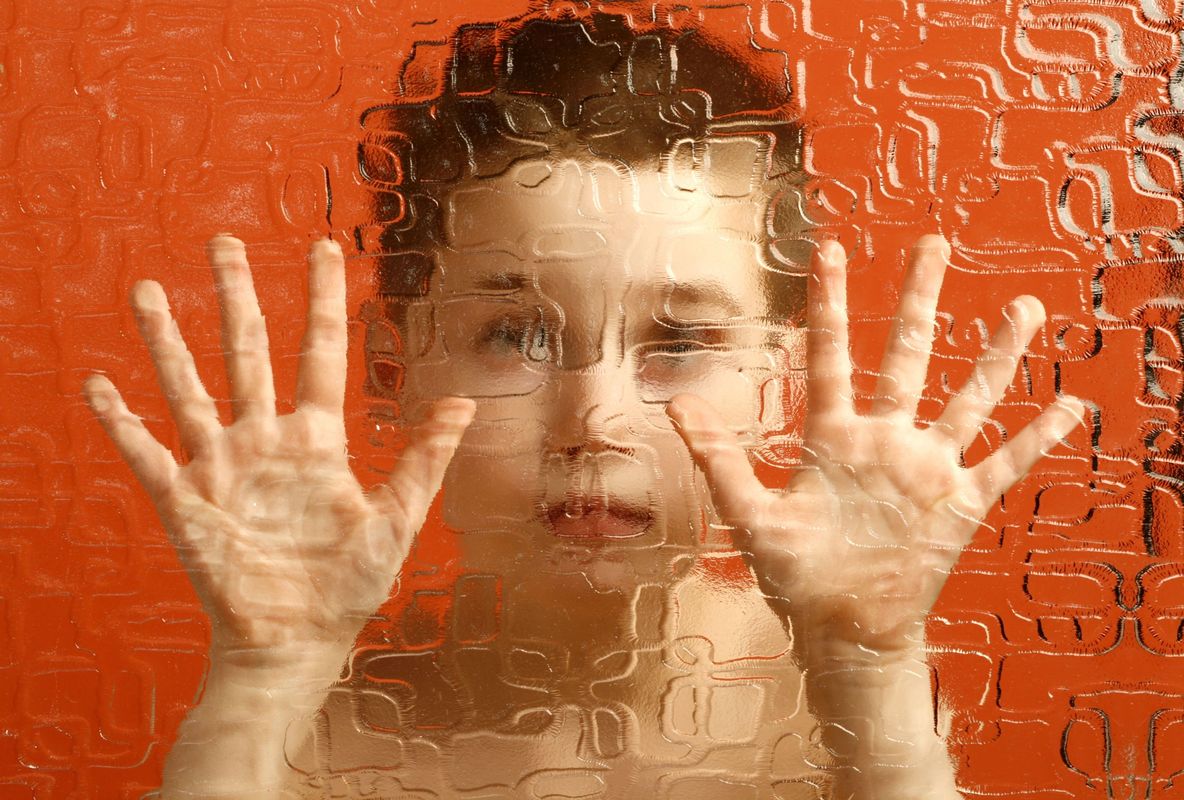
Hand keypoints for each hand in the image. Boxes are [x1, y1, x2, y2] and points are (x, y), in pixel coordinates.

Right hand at [84, 235, 473, 668]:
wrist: (298, 641)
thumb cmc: (349, 585)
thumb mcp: (397, 519)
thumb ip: (425, 460)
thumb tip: (466, 404)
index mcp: (317, 440)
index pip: (319, 351)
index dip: (323, 299)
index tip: (322, 249)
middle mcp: (266, 440)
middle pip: (248, 351)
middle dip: (236, 296)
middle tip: (222, 242)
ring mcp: (222, 467)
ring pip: (189, 388)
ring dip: (166, 341)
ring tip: (145, 290)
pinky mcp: (185, 502)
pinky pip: (146, 454)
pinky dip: (121, 422)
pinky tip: (98, 385)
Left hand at [668, 235, 1085, 662]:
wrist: (843, 630)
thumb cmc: (795, 577)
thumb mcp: (751, 516)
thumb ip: (719, 459)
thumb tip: (675, 405)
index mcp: (833, 437)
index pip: (833, 356)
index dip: (831, 304)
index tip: (831, 250)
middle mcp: (884, 441)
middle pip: (907, 356)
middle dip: (920, 300)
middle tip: (933, 243)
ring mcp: (925, 470)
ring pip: (969, 398)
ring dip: (997, 355)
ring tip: (1025, 308)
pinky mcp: (959, 505)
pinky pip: (1006, 464)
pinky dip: (1038, 438)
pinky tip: (1072, 406)